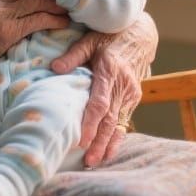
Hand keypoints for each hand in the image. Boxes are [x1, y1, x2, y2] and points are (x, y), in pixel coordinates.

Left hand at [51, 32, 143, 165]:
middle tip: (88, 160)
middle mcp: (123, 85)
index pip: (100, 102)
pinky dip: (117, 137)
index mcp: (110, 70)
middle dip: (99, 141)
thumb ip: (73, 55)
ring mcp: (131, 93)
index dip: (91, 123)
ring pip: (118, 123)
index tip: (82, 139)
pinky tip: (109, 152)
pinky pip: (124, 120)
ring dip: (108, 144)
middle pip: (110, 119)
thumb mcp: (90, 39)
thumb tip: (54, 68)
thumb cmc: (109, 36)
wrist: (140, 34)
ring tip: (96, 161)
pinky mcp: (134, 97)